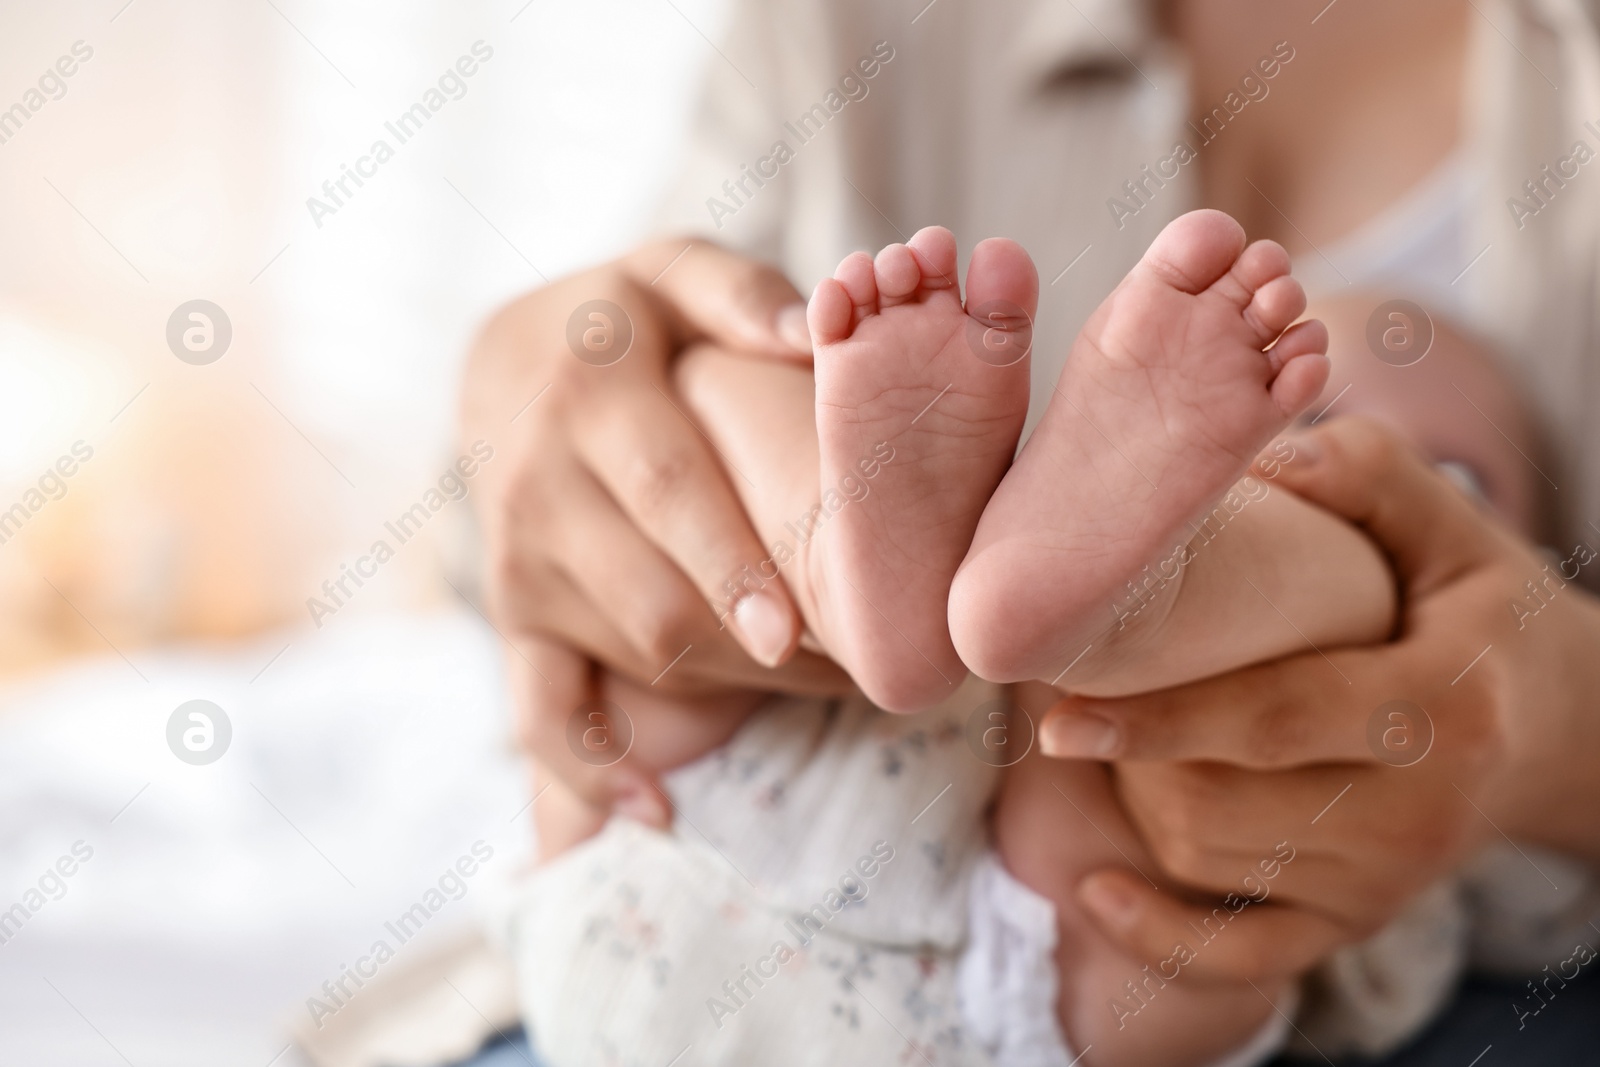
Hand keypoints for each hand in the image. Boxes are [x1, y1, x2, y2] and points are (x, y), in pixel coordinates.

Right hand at [462, 239, 853, 820]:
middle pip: (652, 598)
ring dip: (730, 692)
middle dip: (750, 649)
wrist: (503, 362)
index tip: (790, 631)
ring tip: (828, 691)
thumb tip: (815, 327)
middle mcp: (541, 486)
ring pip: (632, 654)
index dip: (729, 567)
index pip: (666, 494)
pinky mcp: (514, 614)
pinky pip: (541, 706)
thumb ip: (740, 291)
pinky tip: (656, 810)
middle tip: (852, 674)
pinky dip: (591, 768)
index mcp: (591, 396)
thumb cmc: (622, 317)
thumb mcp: (673, 271)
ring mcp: (520, 561)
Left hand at [1041, 416, 1599, 978]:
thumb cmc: (1486, 616)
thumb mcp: (1454, 530)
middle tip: (1077, 699)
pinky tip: (1099, 891)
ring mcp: (1384, 882)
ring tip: (1107, 741)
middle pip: (1221, 806)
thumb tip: (1257, 463)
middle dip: (1130, 756)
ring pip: (1210, 863)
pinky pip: (1242, 955)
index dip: (1163, 720)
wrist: (1563, 735)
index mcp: (1441, 709)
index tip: (1064, 711)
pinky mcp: (1356, 922)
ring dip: (1134, 805)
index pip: (1278, 720)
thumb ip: (1365, 475)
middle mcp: (1415, 815)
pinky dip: (1160, 932)